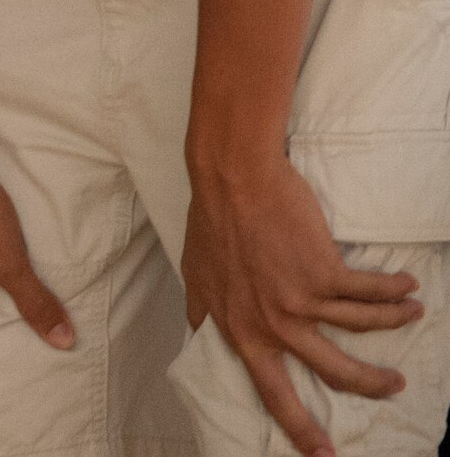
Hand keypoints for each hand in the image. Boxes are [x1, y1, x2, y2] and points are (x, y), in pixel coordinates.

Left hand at [182, 151, 421, 456]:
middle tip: (392, 389)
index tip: (321, 453)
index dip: (298, 427)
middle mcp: (272, 324)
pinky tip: (407, 288)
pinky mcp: (323, 273)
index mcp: (240, 330)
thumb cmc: (211, 221)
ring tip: (412, 317)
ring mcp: (300, 300)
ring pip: (362, 329)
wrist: (231, 178)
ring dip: (393, 323)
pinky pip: (370, 292)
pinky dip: (394, 292)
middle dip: (369, 385)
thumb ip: (204, 312)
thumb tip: (202, 334)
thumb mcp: (196, 275)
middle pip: (332, 372)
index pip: (270, 391)